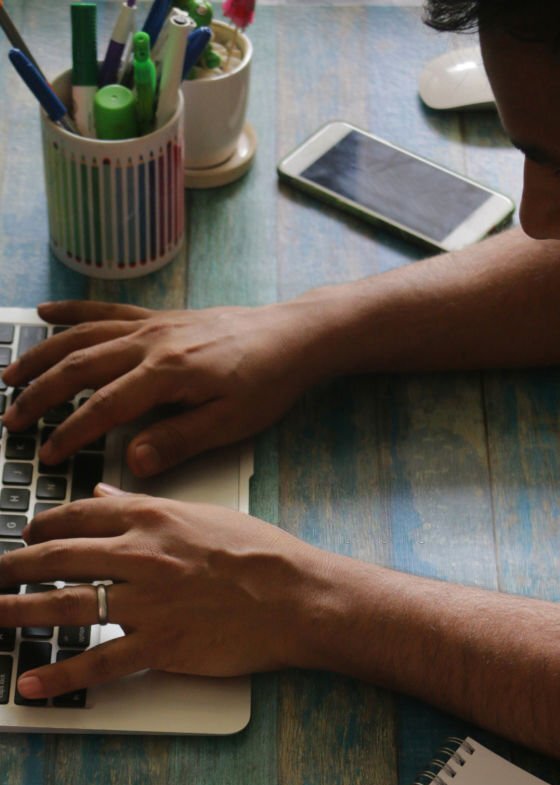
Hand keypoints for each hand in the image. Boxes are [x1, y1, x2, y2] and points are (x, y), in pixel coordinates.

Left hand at [0, 486, 317, 697]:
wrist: (297, 595)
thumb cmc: (262, 553)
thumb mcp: (203, 513)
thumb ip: (148, 504)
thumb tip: (110, 494)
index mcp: (152, 518)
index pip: (79, 515)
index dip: (43, 526)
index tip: (26, 535)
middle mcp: (141, 556)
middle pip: (58, 559)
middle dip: (14, 567)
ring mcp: (147, 602)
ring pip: (66, 606)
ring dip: (18, 611)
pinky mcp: (159, 645)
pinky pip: (98, 662)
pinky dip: (60, 674)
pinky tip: (30, 683)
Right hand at [2, 299, 319, 476]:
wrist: (293, 337)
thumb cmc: (267, 382)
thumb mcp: (230, 424)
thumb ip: (179, 442)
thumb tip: (133, 462)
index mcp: (167, 375)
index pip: (104, 407)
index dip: (71, 433)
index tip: (46, 455)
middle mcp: (151, 343)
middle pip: (78, 367)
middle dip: (39, 396)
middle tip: (11, 421)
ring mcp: (153, 325)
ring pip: (81, 336)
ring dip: (41, 355)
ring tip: (8, 375)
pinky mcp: (160, 316)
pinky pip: (106, 309)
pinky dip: (72, 312)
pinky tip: (45, 314)